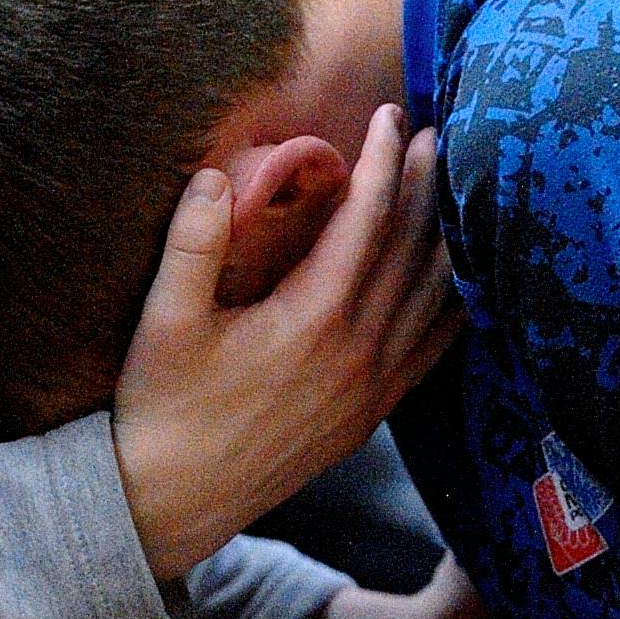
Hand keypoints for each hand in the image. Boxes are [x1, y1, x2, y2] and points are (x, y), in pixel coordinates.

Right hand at [112, 106, 455, 578]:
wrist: (171, 502)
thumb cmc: (160, 407)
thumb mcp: (162, 321)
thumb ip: (191, 243)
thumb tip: (216, 174)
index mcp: (312, 320)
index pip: (368, 221)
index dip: (384, 161)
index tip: (390, 116)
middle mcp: (356, 353)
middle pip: (413, 252)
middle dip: (427, 186)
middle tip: (441, 133)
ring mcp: (370, 390)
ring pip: (432, 300)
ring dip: (447, 240)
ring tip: (455, 191)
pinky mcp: (368, 418)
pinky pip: (430, 352)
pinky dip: (452, 308)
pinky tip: (459, 285)